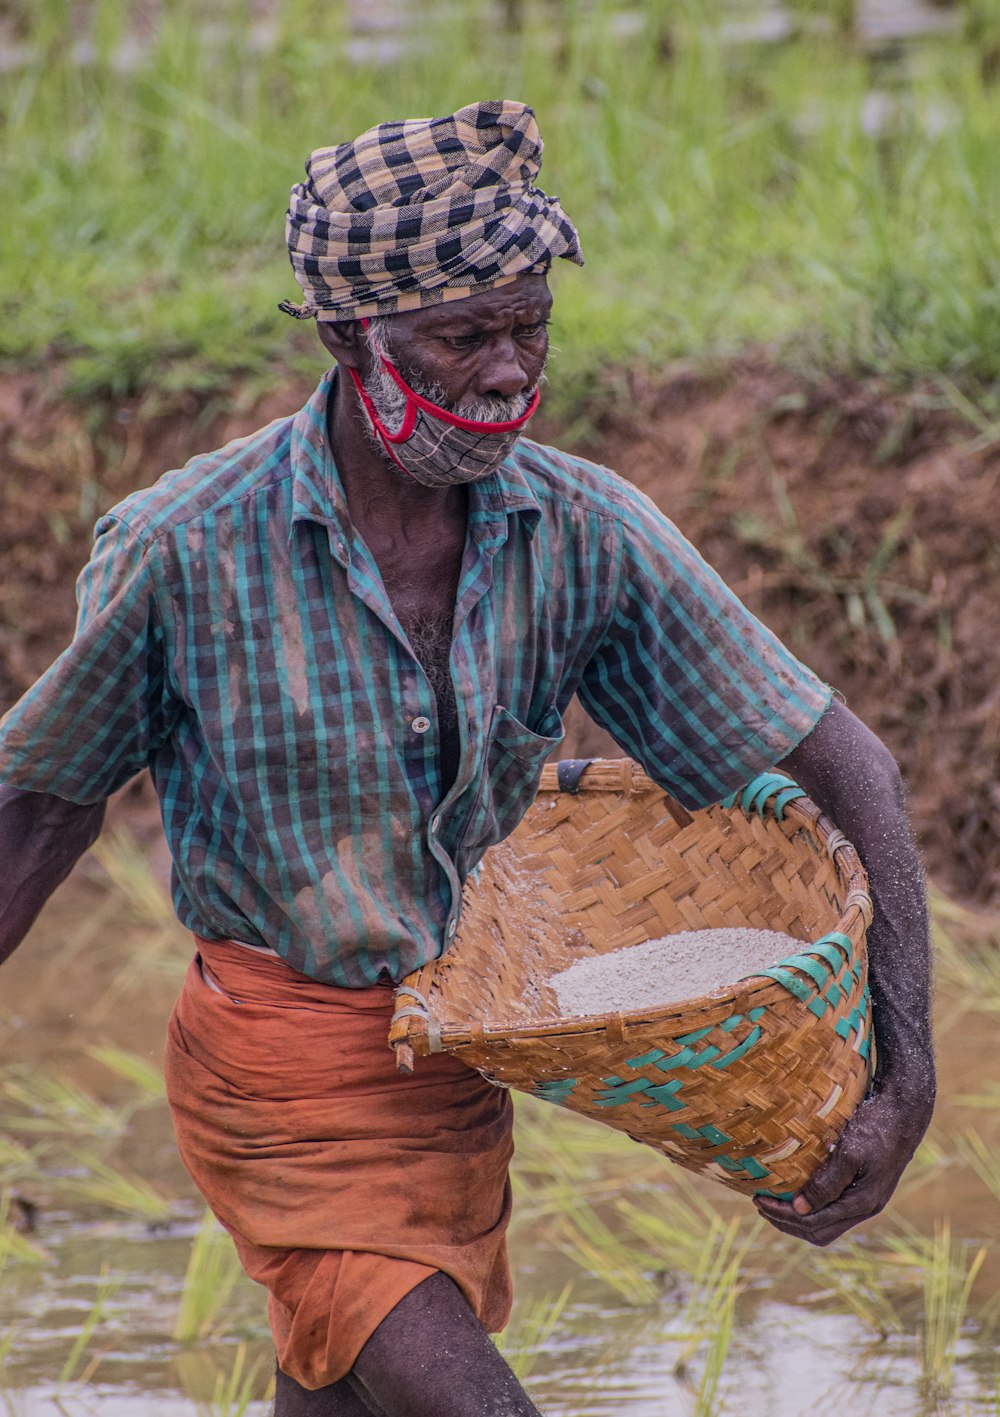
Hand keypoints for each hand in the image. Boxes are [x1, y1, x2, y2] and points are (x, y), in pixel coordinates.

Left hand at [753, 1085, 932, 1246]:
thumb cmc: (876, 1126)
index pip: (815, 1224)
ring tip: (773, 1202)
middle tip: (761, 1204)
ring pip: (828, 1224)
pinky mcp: (866, 1189)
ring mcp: (868, 1200)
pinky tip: (796, 1191)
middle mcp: (866, 1207)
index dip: (784, 1217)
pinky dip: (812, 1206)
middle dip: (788, 1222)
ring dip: (799, 1218)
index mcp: (862, 1202)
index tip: (760, 1200)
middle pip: (820, 1231)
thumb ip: (826, 1183)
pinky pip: (834, 1209)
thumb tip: (799, 1209)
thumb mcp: (849, 1152)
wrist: (905, 1111)